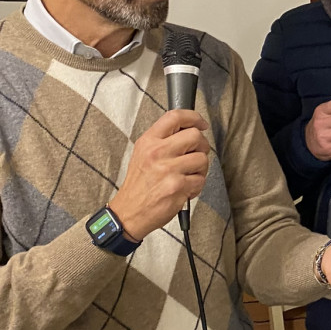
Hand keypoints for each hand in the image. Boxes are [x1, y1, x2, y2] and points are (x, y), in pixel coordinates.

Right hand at [110, 109, 210, 239]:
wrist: (128, 212)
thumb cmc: (139, 184)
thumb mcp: (143, 154)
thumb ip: (163, 140)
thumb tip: (190, 129)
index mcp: (148, 141)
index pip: (175, 117)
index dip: (194, 117)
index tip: (201, 124)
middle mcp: (157, 153)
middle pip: (195, 136)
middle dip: (201, 146)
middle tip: (195, 155)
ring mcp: (168, 170)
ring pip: (202, 159)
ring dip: (200, 169)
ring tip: (187, 175)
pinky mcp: (177, 187)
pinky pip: (201, 180)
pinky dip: (196, 186)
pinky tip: (184, 188)